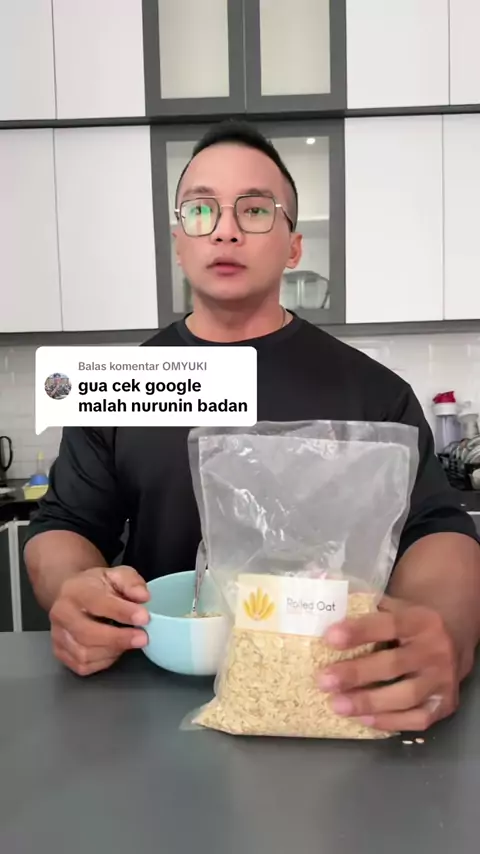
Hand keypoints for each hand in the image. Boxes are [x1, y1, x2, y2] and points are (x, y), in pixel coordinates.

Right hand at [49, 566, 150, 676]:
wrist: (72, 595)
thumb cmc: (97, 586)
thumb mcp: (117, 574)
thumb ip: (131, 583)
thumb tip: (143, 597)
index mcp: (75, 591)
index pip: (97, 603)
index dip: (122, 612)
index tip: (144, 618)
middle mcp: (62, 614)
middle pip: (87, 633)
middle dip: (118, 638)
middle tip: (142, 637)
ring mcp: (58, 635)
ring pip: (85, 653)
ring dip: (113, 650)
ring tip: (130, 641)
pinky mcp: (60, 653)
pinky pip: (83, 665)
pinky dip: (103, 660)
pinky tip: (114, 649)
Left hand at [318, 596, 459, 732]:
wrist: (453, 641)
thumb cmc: (408, 625)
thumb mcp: (393, 607)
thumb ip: (365, 608)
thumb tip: (324, 611)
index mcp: (420, 620)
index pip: (388, 625)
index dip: (359, 631)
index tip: (330, 638)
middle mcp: (436, 650)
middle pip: (394, 665)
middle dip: (356, 674)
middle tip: (324, 681)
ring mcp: (443, 679)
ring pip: (406, 696)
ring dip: (369, 702)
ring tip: (337, 705)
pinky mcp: (446, 704)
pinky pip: (417, 718)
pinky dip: (389, 721)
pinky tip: (363, 719)